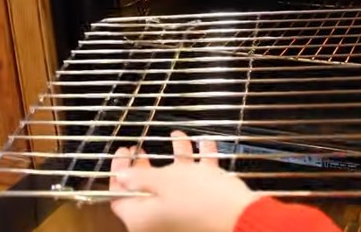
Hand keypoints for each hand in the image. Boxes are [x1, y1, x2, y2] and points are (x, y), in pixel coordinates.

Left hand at [109, 130, 257, 230]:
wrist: (241, 217)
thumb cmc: (203, 200)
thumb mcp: (166, 180)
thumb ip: (140, 177)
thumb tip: (122, 176)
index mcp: (142, 218)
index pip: (119, 195)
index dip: (120, 170)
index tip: (124, 153)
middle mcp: (158, 222)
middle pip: (144, 191)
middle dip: (145, 165)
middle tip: (142, 149)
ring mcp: (180, 218)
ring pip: (173, 185)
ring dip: (177, 159)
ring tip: (179, 138)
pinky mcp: (201, 213)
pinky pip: (194, 188)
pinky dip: (198, 168)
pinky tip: (205, 147)